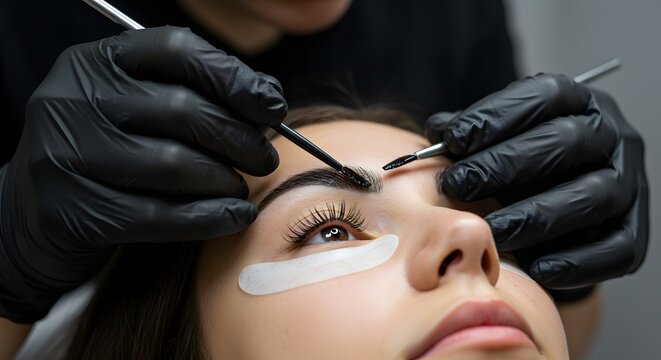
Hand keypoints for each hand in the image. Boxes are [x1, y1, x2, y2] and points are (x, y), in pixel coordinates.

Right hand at [0, 26, 285, 322]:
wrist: (34, 213)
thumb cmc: (105, 153)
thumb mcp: (135, 107)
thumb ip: (191, 93)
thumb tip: (267, 98)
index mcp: (95, 62)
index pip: (177, 50)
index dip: (235, 77)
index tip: (272, 106)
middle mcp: (73, 100)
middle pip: (182, 109)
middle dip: (239, 137)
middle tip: (264, 158)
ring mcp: (66, 155)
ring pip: (175, 164)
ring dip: (225, 179)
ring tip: (242, 186)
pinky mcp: (73, 211)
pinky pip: (160, 216)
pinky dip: (211, 217)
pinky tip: (237, 215)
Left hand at [425, 73, 647, 293]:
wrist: (557, 212)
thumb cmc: (518, 165)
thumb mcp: (495, 140)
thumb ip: (468, 134)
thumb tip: (437, 131)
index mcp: (578, 103)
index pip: (545, 95)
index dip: (497, 116)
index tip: (453, 139)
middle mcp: (611, 137)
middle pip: (567, 143)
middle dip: (505, 165)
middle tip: (458, 185)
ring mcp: (629, 183)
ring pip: (594, 196)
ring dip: (536, 215)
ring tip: (490, 229)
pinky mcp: (635, 230)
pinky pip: (618, 249)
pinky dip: (577, 261)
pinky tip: (536, 268)